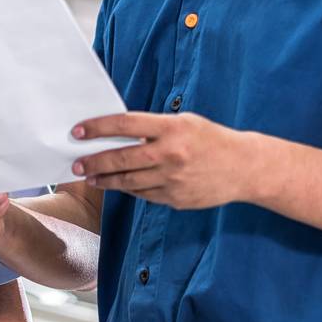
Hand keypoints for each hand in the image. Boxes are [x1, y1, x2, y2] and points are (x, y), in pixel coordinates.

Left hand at [71, 112, 259, 208]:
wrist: (245, 167)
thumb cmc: (210, 139)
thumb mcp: (183, 123)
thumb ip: (152, 128)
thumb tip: (116, 135)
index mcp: (171, 128)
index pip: (124, 124)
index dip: (97, 128)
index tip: (78, 132)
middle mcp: (171, 154)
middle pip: (121, 158)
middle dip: (94, 162)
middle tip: (76, 164)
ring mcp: (174, 179)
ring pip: (129, 181)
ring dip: (106, 180)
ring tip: (90, 177)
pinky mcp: (177, 199)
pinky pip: (145, 195)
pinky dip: (129, 190)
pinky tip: (119, 185)